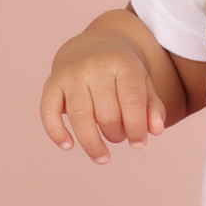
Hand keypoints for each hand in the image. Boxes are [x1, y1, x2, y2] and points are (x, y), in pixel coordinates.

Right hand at [41, 31, 167, 162]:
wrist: (90, 48)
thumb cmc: (121, 75)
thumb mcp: (143, 84)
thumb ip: (153, 107)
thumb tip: (156, 131)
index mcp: (122, 64)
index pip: (131, 99)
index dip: (137, 127)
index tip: (139, 144)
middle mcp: (95, 66)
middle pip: (107, 112)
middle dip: (116, 134)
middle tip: (119, 137)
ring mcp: (71, 74)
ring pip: (80, 116)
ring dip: (92, 143)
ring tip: (103, 157)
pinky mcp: (51, 83)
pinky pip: (49, 111)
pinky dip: (56, 132)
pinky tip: (68, 145)